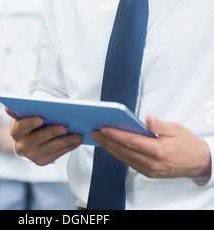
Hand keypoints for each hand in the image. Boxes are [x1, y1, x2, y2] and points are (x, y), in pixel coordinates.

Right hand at [7, 108, 82, 165]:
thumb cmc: (28, 122)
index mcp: (16, 131)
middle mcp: (22, 145)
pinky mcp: (42, 161)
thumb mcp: (22, 115)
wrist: (27, 140)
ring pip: (51, 147)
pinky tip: (77, 141)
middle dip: (53, 132)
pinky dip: (68, 147)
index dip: (31, 122)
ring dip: (66, 141)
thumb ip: (19, 110)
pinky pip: (57, 154)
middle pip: (40, 138)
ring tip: (78, 135)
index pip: (23, 126)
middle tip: (66, 127)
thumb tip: (7, 108)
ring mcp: (32, 155)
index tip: (41, 118)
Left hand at [91, 115, 210, 180]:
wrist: (198, 162)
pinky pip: (130, 163)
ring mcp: (150, 170)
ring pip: (125, 158)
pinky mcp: (149, 173)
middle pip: (124, 151)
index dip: (115, 134)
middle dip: (107, 141)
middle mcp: (153, 163)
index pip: (131, 141)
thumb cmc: (187, 143)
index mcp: (159, 150)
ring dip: (110, 148)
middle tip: (94, 132)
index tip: (103, 128)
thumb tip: (147, 119)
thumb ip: (159, 124)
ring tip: (99, 138)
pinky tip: (111, 147)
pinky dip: (119, 154)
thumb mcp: (176, 128)